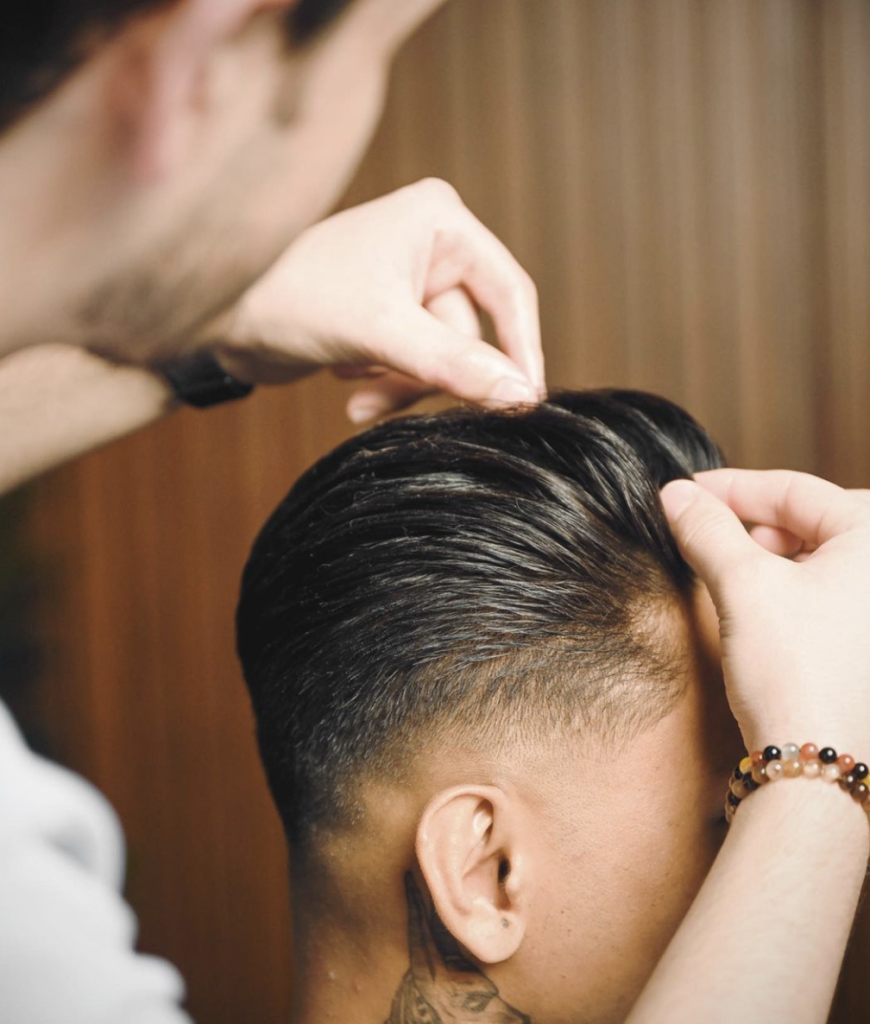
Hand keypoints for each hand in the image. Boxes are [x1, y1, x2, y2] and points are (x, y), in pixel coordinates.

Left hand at [213, 179, 544, 421]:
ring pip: (440, 357)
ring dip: (399, 383)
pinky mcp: (388, 311)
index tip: (525, 401)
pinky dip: (385, 382)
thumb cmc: (292, 300)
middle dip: (423, 371)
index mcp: (440, 219)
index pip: (510, 290)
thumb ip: (453, 363)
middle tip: (380, 392)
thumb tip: (520, 393)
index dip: (520, 349)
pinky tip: (345, 382)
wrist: (221, 321)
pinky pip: (414, 363)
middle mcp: (431, 242)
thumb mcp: (382, 334)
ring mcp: (409, 278)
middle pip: (469, 334)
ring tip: (353, 391)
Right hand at [661, 470, 869, 754]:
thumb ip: (707, 528)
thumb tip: (675, 495)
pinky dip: (784, 585)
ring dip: (764, 555)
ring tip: (721, 569)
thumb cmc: (796, 670)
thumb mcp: (742, 585)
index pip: (793, 489)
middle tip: (699, 532)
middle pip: (808, 519)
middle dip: (749, 523)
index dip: (730, 487)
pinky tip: (751, 601)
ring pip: (815, 555)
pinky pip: (826, 590)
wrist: (815, 762)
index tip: (683, 493)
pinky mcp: (867, 641)